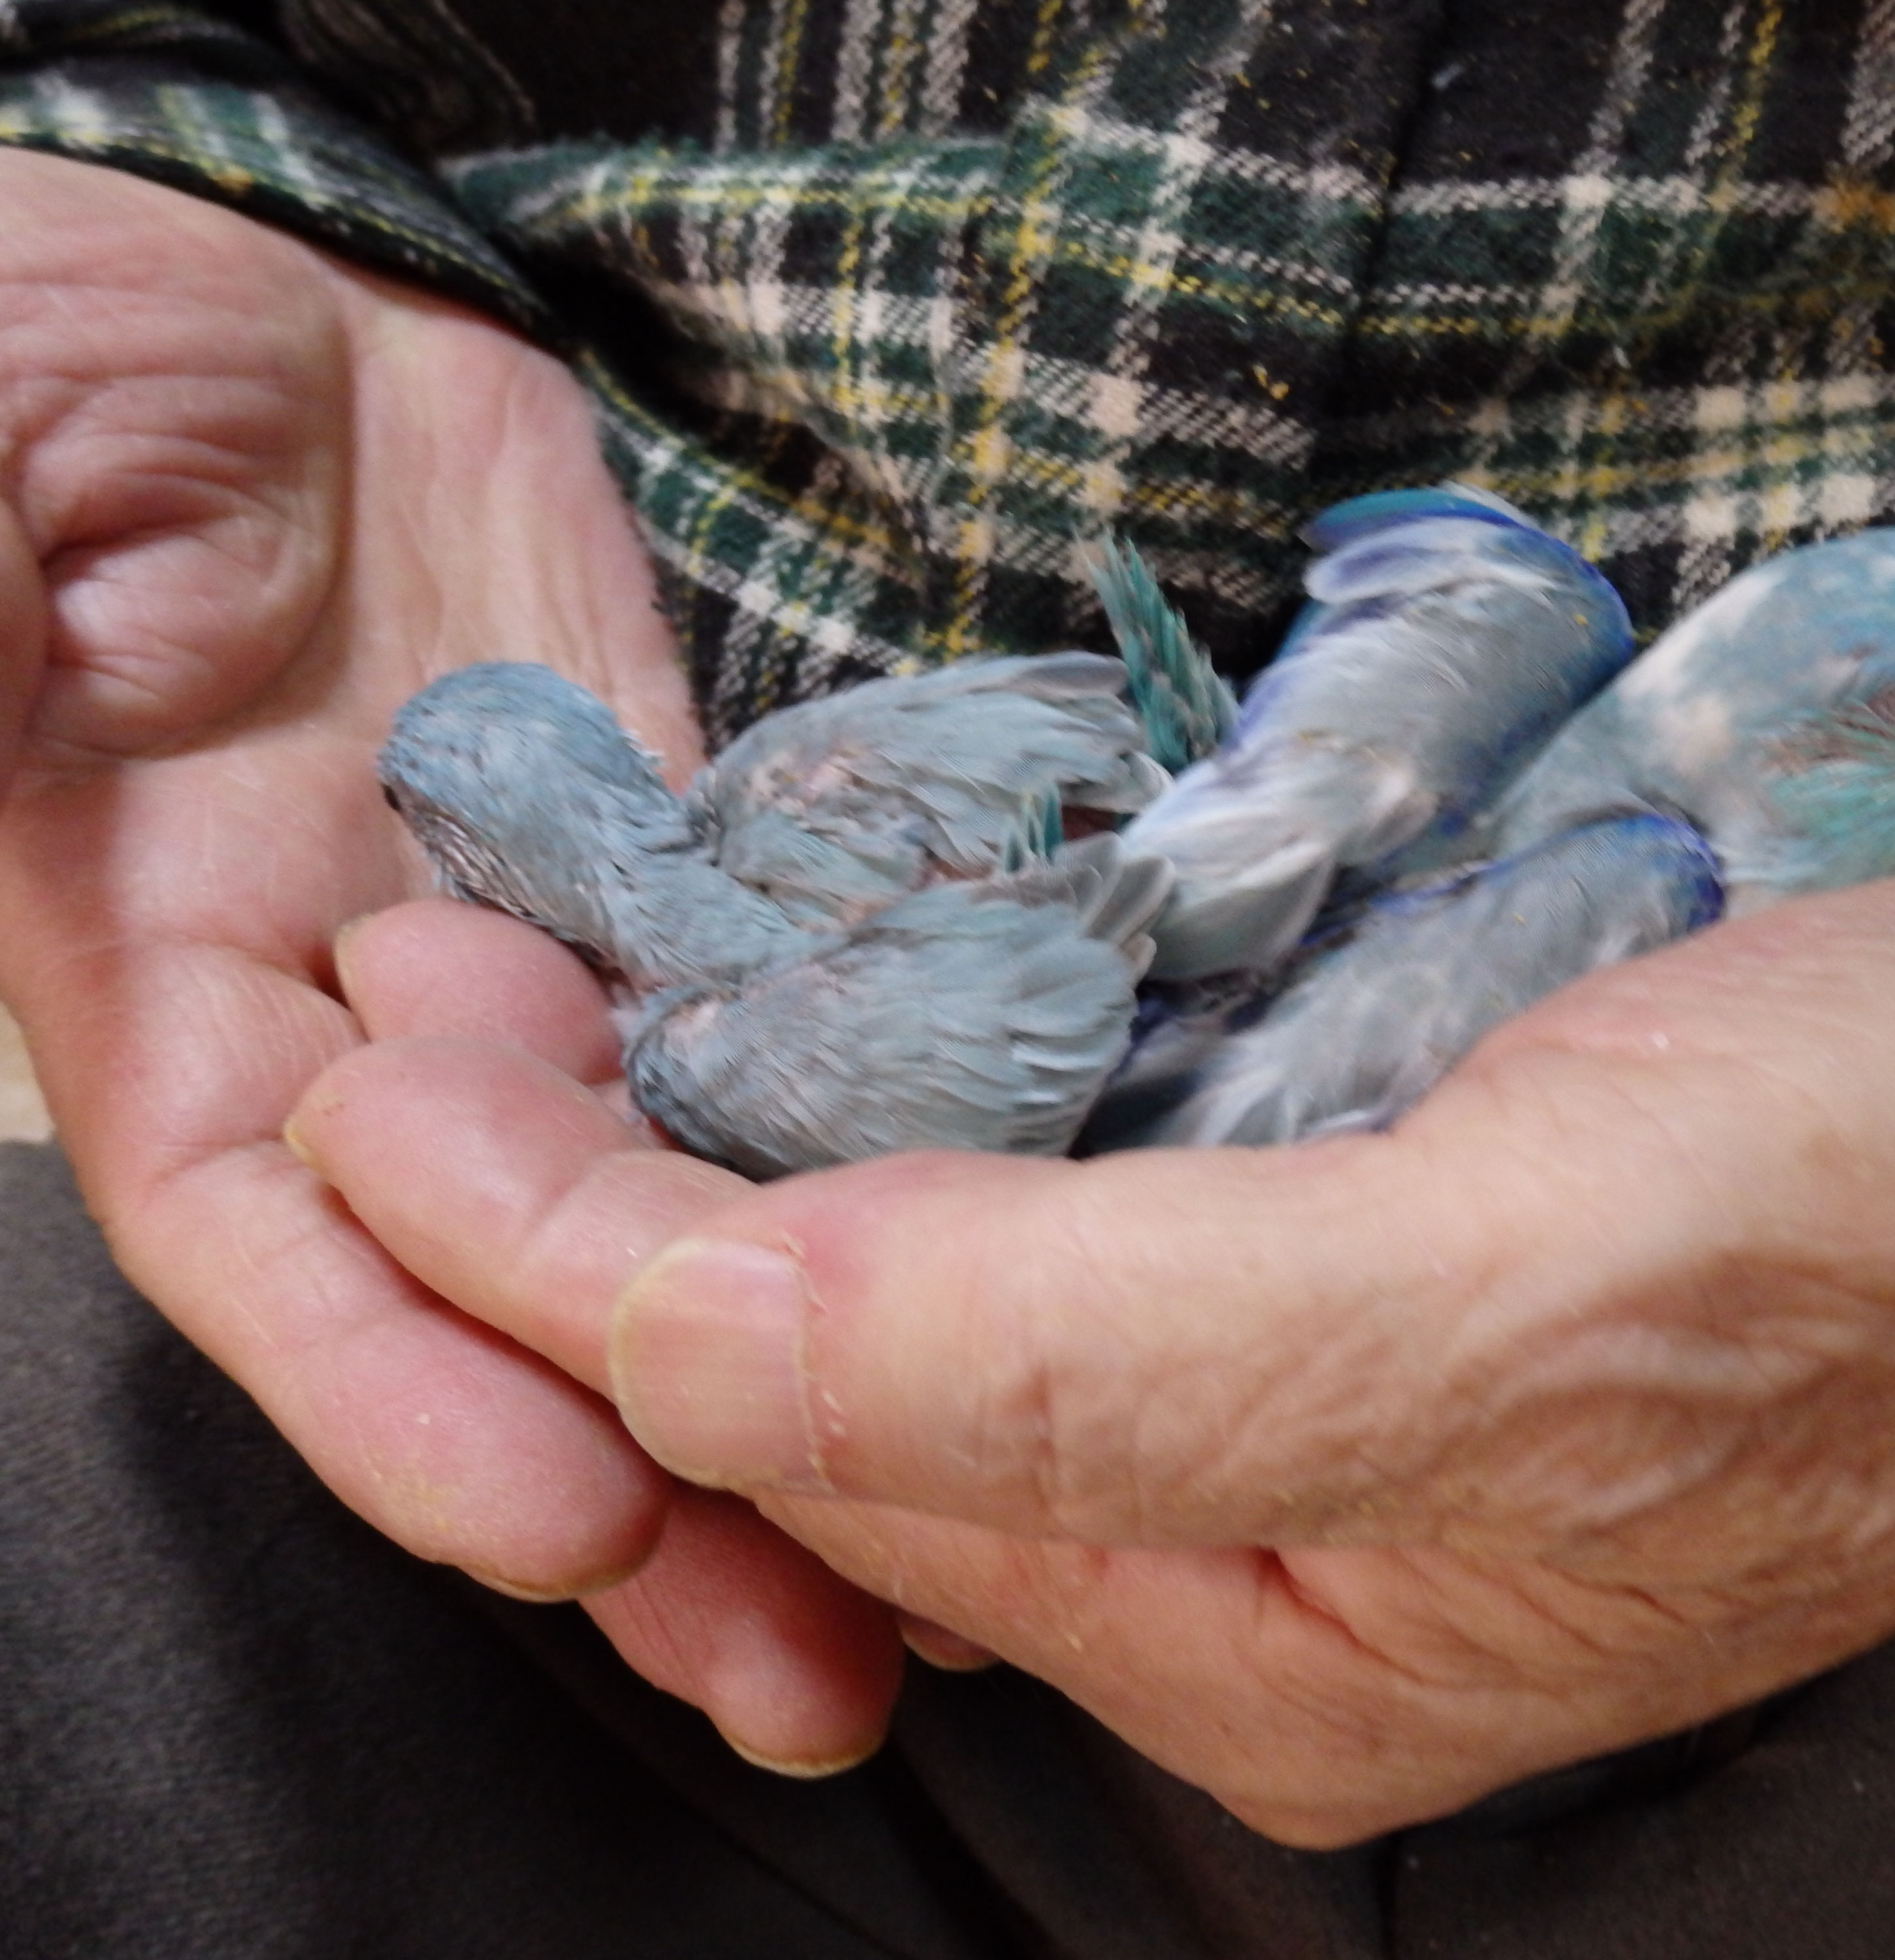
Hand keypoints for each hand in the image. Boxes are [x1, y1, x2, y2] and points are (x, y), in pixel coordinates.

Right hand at [0, 150, 894, 1767]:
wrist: (278, 315)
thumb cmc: (70, 365)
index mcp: (160, 979)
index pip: (273, 1241)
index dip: (400, 1393)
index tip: (563, 1519)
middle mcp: (363, 1025)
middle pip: (508, 1293)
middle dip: (651, 1476)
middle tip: (813, 1661)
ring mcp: (542, 966)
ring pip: (673, 1211)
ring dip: (800, 1385)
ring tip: (952, 1574)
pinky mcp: (683, 886)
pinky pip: (789, 1040)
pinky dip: (882, 1172)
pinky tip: (1005, 1292)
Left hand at [291, 869, 1894, 1843]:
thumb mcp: (1552, 1293)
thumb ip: (1130, 1360)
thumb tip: (731, 1335)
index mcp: (1268, 1624)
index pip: (821, 1447)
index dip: (575, 1266)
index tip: (388, 1072)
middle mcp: (1249, 1543)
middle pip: (836, 1385)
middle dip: (597, 1200)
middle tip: (410, 984)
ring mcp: (1300, 1394)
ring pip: (920, 1286)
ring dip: (720, 1125)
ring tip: (531, 964)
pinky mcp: (1359, 1249)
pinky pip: (1050, 1202)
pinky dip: (896, 1093)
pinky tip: (788, 990)